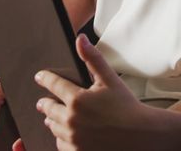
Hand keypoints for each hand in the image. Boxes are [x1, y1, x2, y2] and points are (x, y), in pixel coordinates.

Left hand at [34, 34, 157, 150]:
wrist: (141, 136)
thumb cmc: (127, 106)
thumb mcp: (110, 79)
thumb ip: (92, 59)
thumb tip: (80, 39)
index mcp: (78, 99)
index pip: (53, 85)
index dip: (45, 78)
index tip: (39, 76)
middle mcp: (72, 120)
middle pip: (48, 109)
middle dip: (45, 103)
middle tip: (43, 102)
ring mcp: (73, 139)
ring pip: (53, 127)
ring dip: (53, 121)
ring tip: (54, 117)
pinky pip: (60, 144)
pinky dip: (62, 137)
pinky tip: (68, 133)